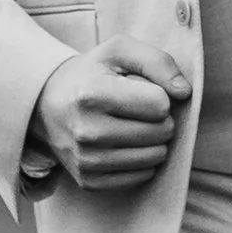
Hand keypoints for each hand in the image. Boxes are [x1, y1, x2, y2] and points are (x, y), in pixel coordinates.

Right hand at [32, 38, 192, 190]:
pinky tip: (125, 144)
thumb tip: (184, 93)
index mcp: (93, 94)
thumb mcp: (120, 50)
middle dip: (160, 118)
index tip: (142, 90)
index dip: (159, 95)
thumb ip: (159, 62)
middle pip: (161, 132)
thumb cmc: (92, 74)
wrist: (47, 104)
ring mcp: (86, 160)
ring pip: (155, 157)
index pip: (160, 104)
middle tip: (138, 109)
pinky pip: (142, 176)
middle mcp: (87, 131)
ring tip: (132, 125)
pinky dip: (142, 160)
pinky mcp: (89, 181)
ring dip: (154, 140)